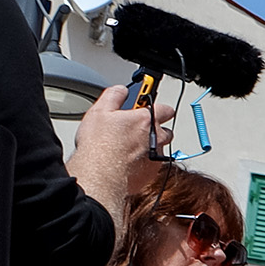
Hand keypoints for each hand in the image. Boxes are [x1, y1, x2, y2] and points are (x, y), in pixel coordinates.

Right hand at [70, 85, 161, 217]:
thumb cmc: (99, 145)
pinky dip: (143, 162)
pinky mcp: (151, 173)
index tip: (146, 107)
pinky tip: (126, 162)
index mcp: (146, 120)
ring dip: (148, 146)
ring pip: (159, 148)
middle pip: (165, 129)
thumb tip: (121, 90)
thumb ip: (114, 96)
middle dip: (153, 128)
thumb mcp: (100, 111)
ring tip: (127, 148)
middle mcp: (157, 138)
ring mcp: (156, 156)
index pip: (165, 108)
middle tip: (133, 129)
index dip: (155, 107)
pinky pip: (152, 164)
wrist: (100, 175)